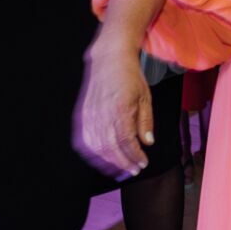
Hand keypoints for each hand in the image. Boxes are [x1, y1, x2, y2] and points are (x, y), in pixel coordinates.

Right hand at [76, 40, 153, 178]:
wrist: (109, 59)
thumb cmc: (130, 77)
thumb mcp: (145, 97)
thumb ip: (145, 121)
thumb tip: (147, 143)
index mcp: (120, 109)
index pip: (126, 141)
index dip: (134, 156)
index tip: (142, 163)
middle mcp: (103, 114)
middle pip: (111, 148)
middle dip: (124, 163)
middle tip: (134, 170)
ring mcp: (90, 115)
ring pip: (97, 147)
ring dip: (109, 162)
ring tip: (121, 168)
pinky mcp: (82, 115)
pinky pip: (85, 140)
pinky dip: (93, 153)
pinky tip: (103, 159)